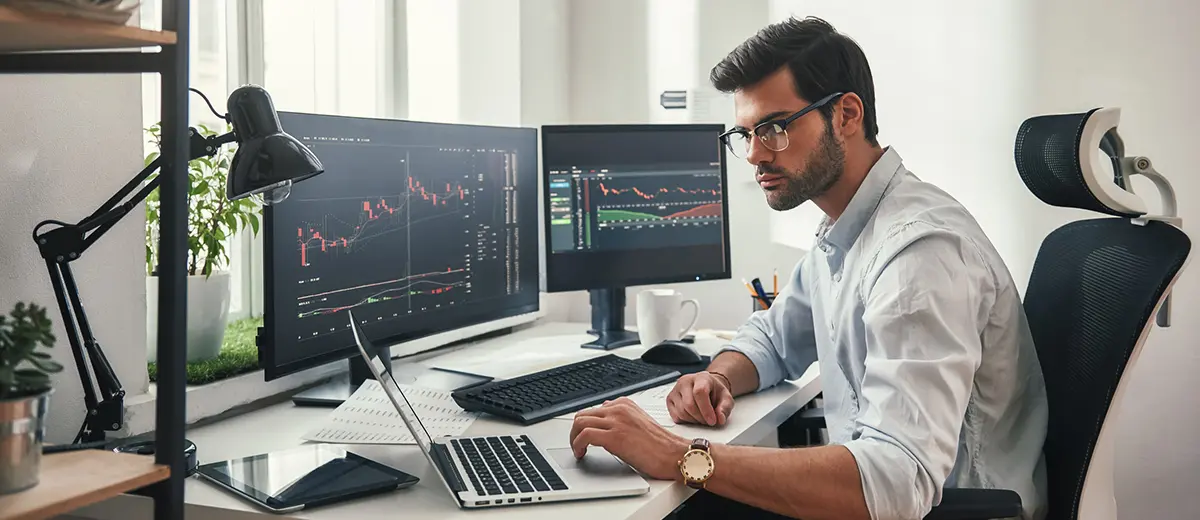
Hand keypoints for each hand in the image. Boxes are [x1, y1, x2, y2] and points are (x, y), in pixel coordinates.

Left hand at [569, 398, 688, 480]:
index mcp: (624, 404)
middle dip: (575, 431)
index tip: (582, 436)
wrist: (675, 454)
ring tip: (578, 450)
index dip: (584, 425)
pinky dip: (577, 445)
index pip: (593, 409)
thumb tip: (604, 414)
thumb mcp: (638, 422)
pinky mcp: (614, 436)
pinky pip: (584, 436)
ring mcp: (616, 421)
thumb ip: (622, 416)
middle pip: (583, 414)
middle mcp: (619, 409)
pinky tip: (581, 453)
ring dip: (574, 438)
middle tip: (577, 444)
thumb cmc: (661, 445)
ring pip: (580, 423)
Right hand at [666, 371, 733, 425]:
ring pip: (682, 412)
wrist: (707, 388)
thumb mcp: (726, 398)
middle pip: (689, 405)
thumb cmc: (715, 392)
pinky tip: (693, 416)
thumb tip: (720, 419)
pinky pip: (675, 416)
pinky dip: (686, 421)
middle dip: (701, 418)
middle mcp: (685, 381)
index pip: (700, 392)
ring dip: (694, 420)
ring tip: (702, 417)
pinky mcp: (669, 400)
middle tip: (709, 421)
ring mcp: (675, 390)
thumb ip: (725, 408)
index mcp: (701, 377)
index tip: (712, 420)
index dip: (706, 409)